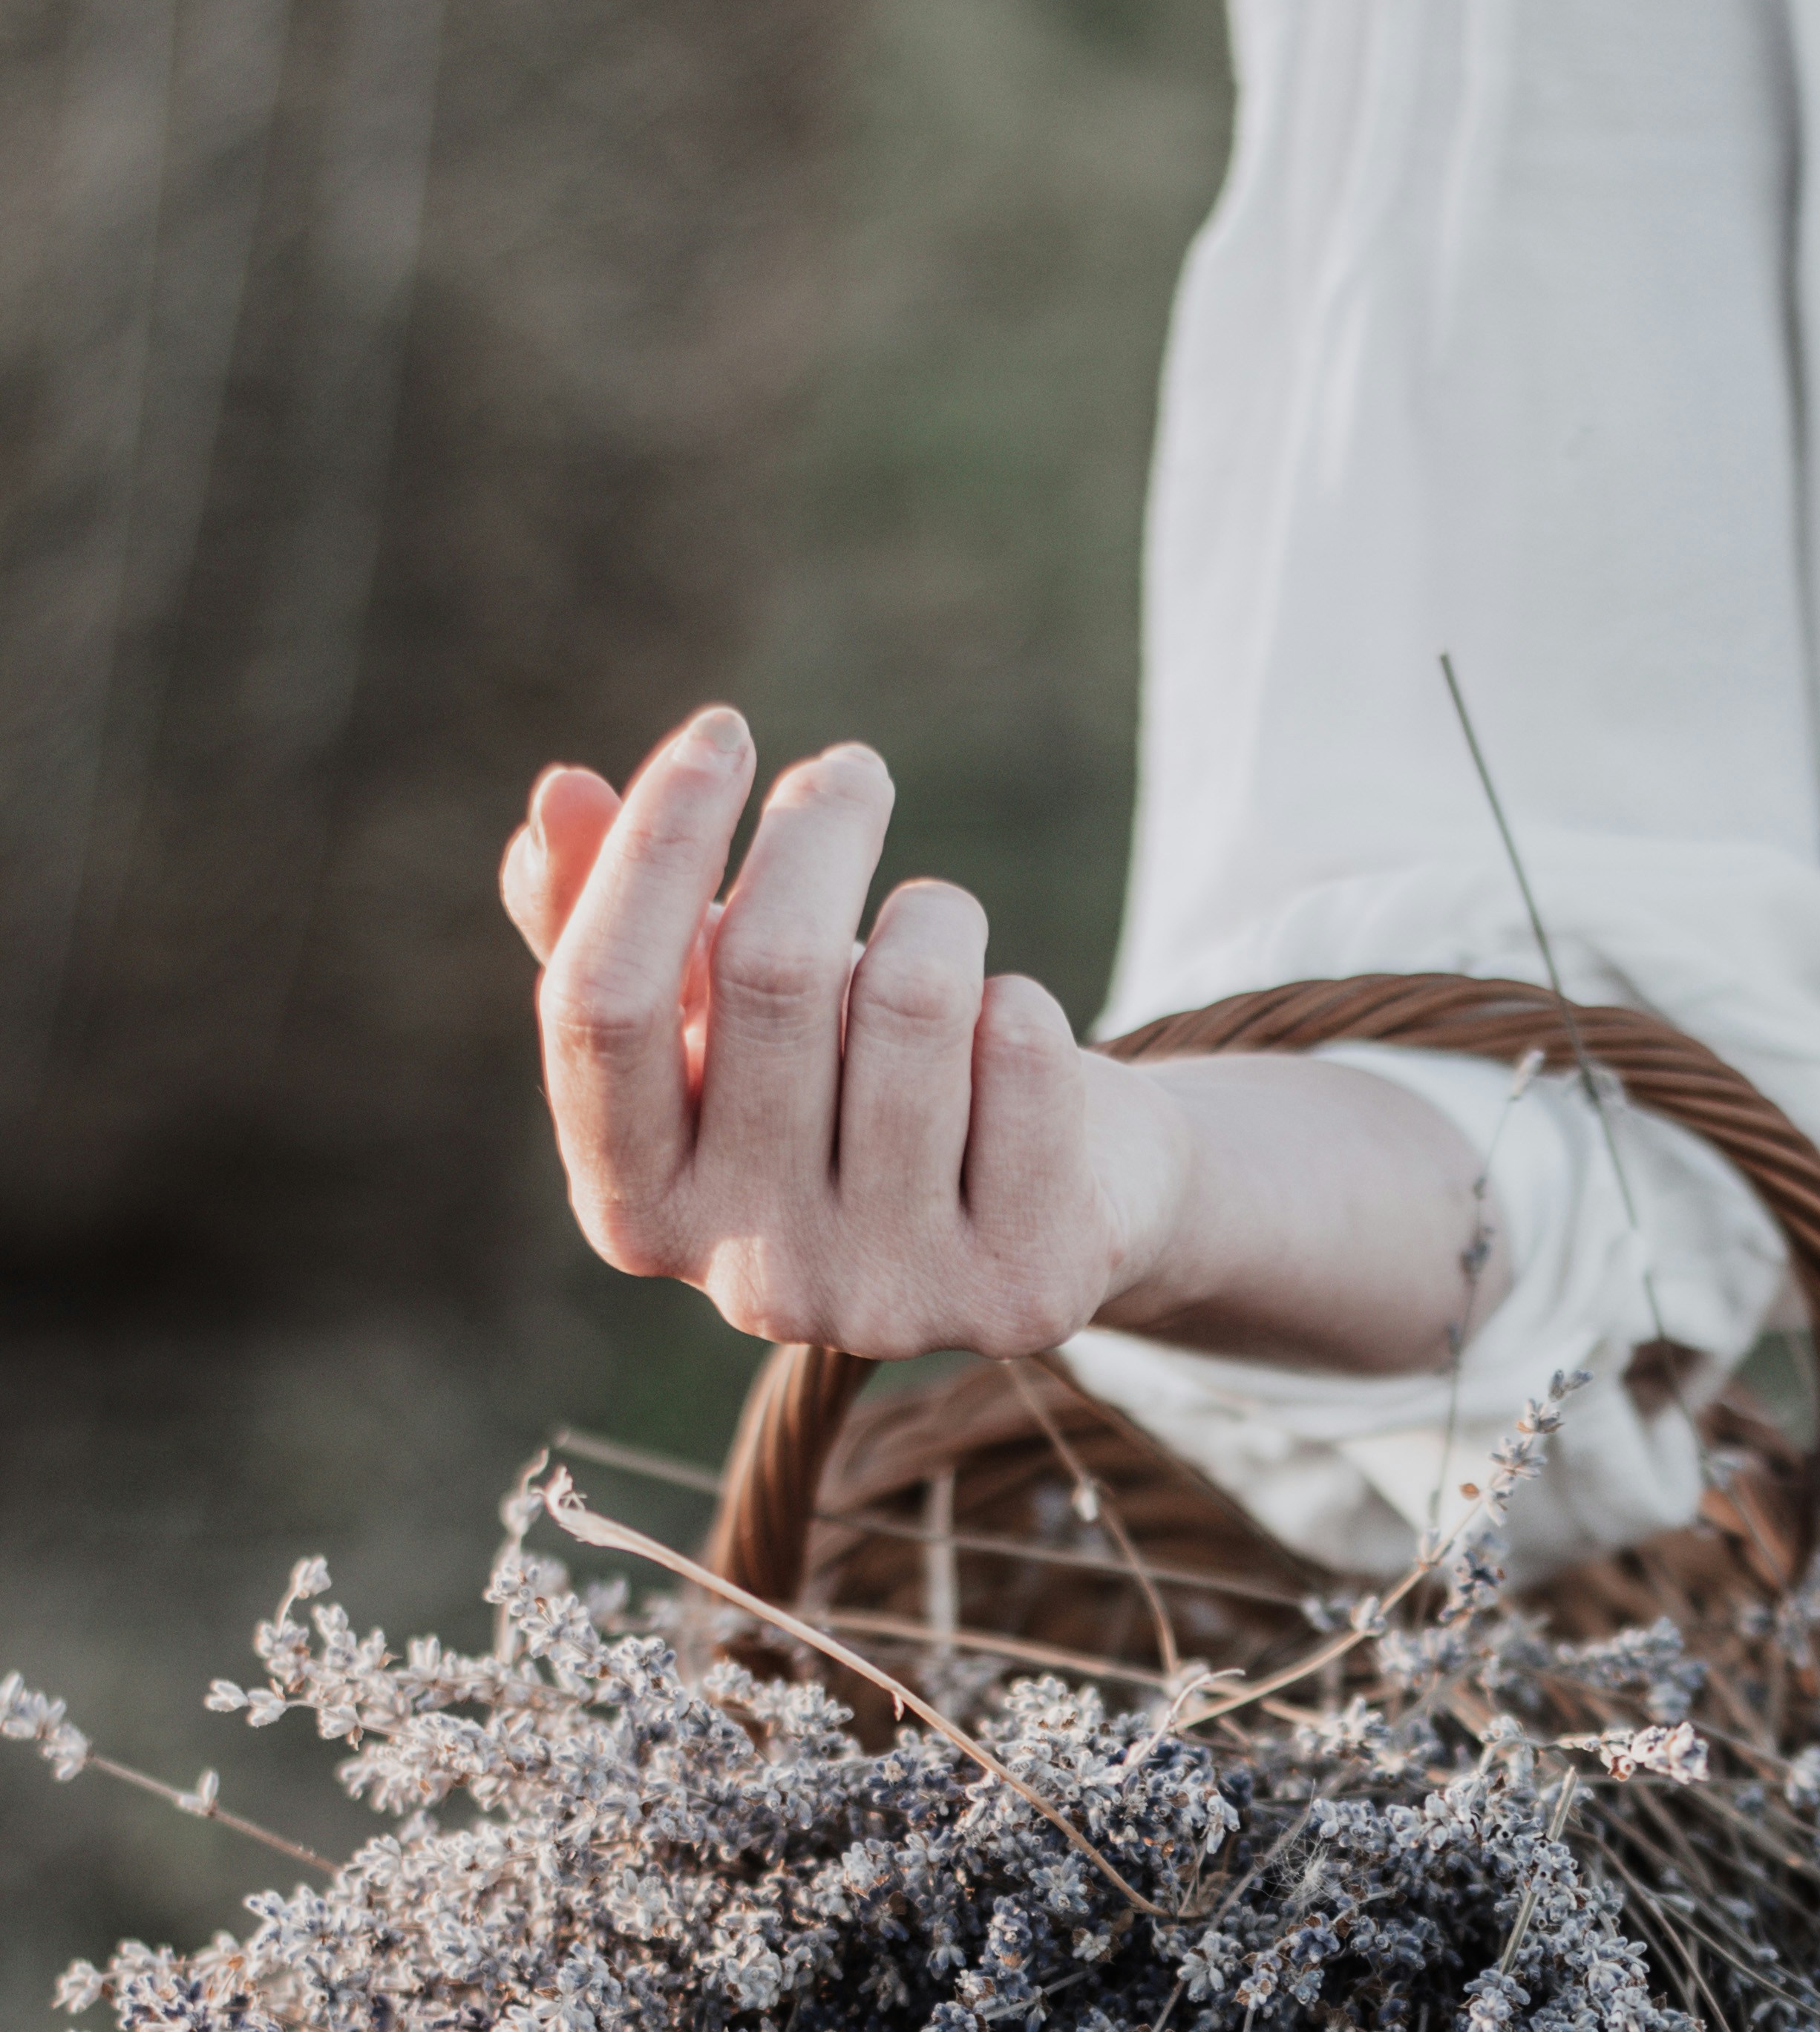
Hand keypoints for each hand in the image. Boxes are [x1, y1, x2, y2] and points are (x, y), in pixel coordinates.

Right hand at [500, 709, 1195, 1362]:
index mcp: (636, 1212)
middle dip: (818, 832)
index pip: (600, 1006)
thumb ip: (614, 920)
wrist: (1046, 1208)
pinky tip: (1011, 1045)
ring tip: (941, 931)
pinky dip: (1022, 1004)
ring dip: (937, 919)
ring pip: (916, 1000)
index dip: (654, 846)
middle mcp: (750, 1279)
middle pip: (771, 971)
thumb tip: (560, 796)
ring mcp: (890, 1299)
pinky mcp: (1020, 1291)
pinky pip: (1020, 1050)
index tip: (722, 732)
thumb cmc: (850, 1086)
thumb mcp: (719, 1010)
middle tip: (853, 776)